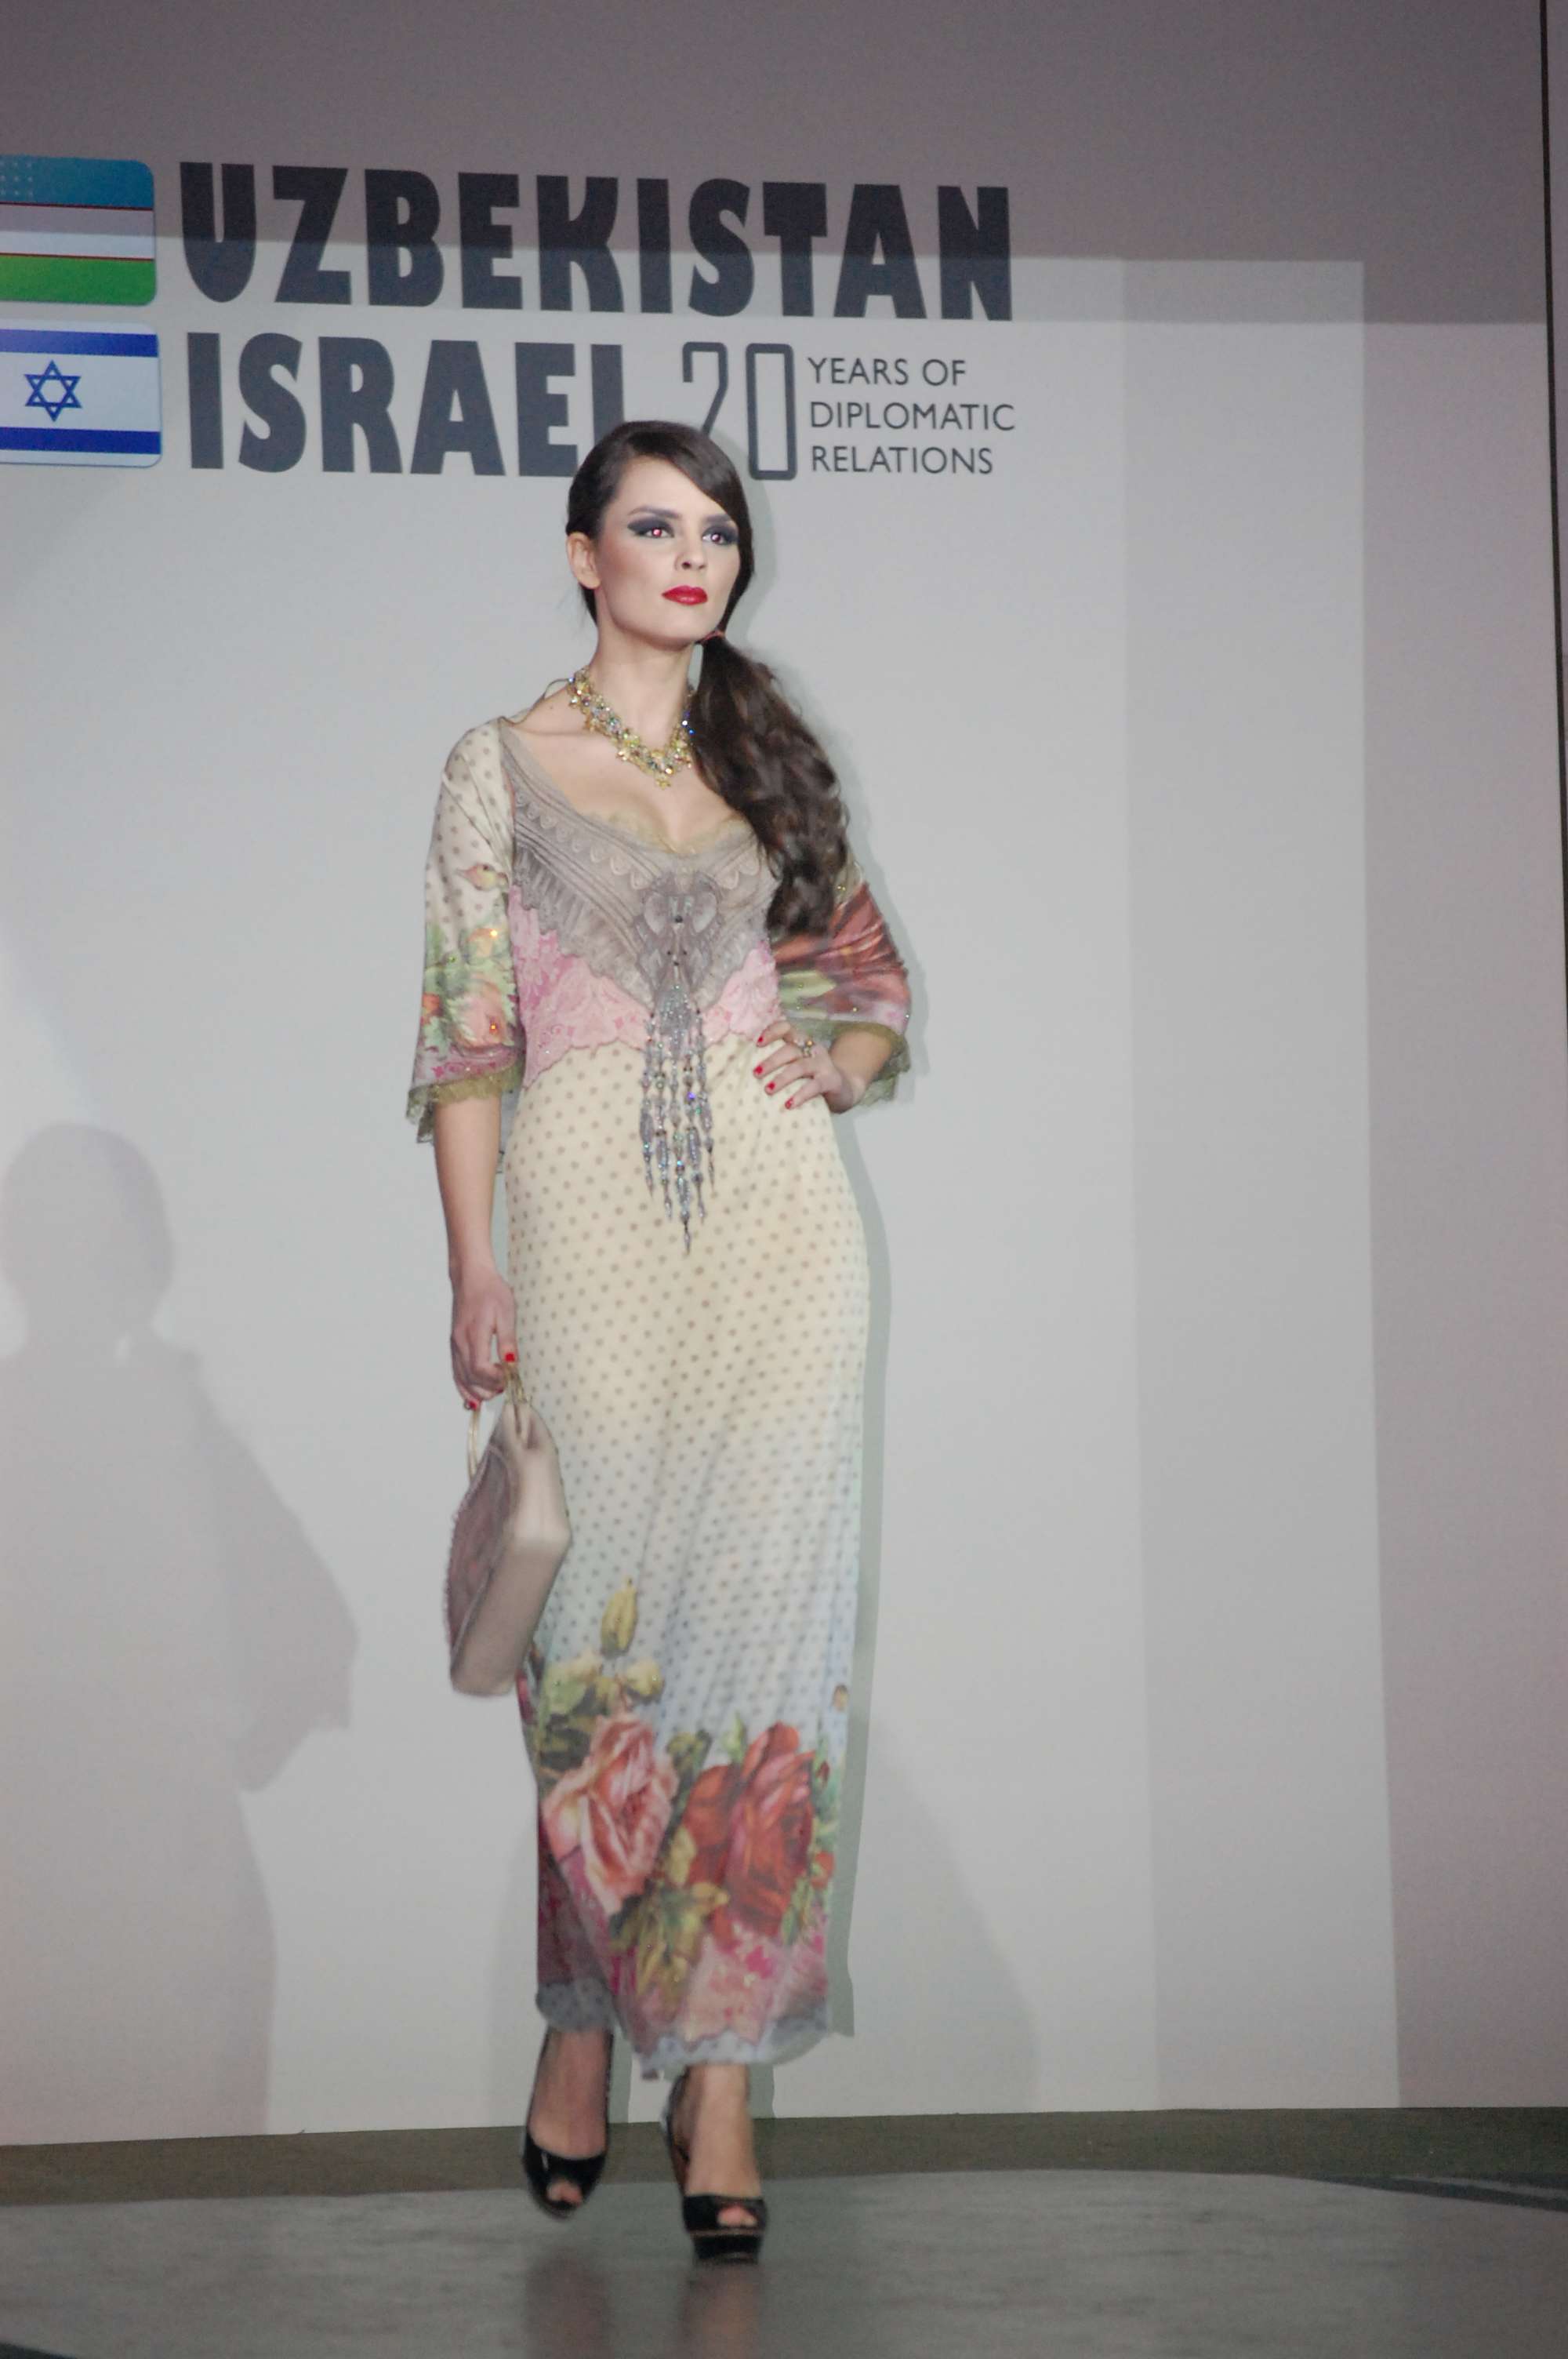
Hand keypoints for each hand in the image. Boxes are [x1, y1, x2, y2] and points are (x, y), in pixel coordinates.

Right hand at [450, 1264, 517, 1407]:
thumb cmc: (491, 1291)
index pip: (480, 1369)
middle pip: (470, 1378)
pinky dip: (463, 1387)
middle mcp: (460, 1343)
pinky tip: (472, 1398)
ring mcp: (455, 1345)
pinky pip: (456, 1372)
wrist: (470, 1277)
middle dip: (488, 1389)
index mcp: (473, 1334)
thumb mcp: (506, 1313)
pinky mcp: (454, 1344)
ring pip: (461, 1378)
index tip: (509, 1376)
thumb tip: (512, 1364)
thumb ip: (507, 1341)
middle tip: (505, 1387)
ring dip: (477, 1391)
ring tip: (493, 1393)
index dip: (495, 1379)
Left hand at [752, 1017, 865, 1114]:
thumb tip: (750, 1069)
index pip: (787, 1028)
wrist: (844, 1089)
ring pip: (800, 1067)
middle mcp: (813, 1049)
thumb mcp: (798, 1065)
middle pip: (790, 1050)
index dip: (772, 1032)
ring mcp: (824, 1064)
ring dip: (782, 1078)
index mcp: (803, 1042)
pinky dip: (799, 1095)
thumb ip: (781, 1062)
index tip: (758, 1043)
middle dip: (771, 1061)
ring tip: (768, 1090)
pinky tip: (788, 1104)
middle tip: (755, 1074)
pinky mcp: (831, 1080)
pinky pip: (814, 1086)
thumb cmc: (812, 1077)